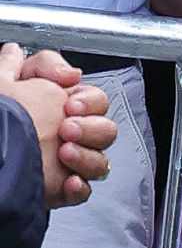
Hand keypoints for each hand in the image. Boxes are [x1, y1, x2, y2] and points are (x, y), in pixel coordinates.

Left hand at [0, 44, 114, 206]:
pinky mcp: (63, 190)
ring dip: (87, 158)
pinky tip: (68, 182)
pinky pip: (84, 190)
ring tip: (64, 153)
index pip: (96, 100)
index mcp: (60, 107)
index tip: (70, 104)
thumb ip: (26, 64)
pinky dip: (79, 187)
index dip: (89, 101)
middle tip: (67, 129)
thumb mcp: (5, 81)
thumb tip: (35, 56)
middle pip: (105, 130)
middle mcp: (68, 135)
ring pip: (100, 162)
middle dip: (91, 129)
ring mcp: (68, 164)